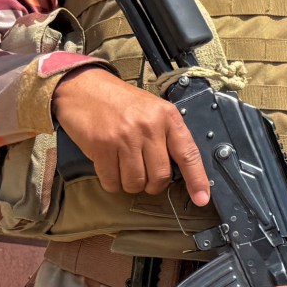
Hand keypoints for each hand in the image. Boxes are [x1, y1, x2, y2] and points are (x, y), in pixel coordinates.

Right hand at [53, 67, 209, 203]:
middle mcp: (149, 127)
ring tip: (125, 169)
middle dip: (153, 185)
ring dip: (131, 185)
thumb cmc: (121, 102)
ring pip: (136, 182)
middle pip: (160, 176)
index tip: (202, 199)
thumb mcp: (153, 110)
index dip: (197, 180)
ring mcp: (125, 137)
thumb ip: (167, 135)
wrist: (84, 87)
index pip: (188, 154)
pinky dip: (112, 183)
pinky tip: (110, 169)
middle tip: (146, 178)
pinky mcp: (102, 146)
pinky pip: (112, 181)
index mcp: (168, 117)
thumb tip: (177, 170)